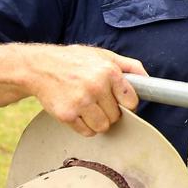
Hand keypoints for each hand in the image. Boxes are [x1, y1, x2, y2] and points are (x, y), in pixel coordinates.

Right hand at [24, 44, 147, 136]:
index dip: (126, 103)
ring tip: (88, 107)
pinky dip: (84, 126)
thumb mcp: (103, 55)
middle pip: (117, 116)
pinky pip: (87, 132)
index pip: (131, 101)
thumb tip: (149, 81)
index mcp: (108, 71)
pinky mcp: (67, 114)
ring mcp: (80, 102)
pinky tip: (77, 112)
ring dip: (98, 121)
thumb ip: (129, 66)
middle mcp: (96, 87)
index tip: (119, 100)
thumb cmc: (74, 61)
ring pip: (104, 127)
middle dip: (110, 111)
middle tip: (97, 100)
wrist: (38, 67)